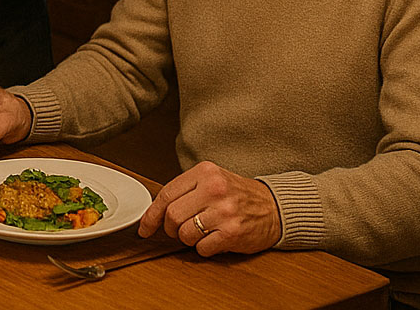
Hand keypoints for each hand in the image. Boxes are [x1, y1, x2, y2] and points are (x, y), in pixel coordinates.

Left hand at [137, 161, 281, 254]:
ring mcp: (224, 211)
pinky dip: (203, 248)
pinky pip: (202, 248)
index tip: (145, 227)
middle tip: (178, 230)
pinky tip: (214, 239)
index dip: (151, 215)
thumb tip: (154, 211)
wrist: (274, 207)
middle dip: (170, 228)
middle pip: (172, 216)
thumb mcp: (212, 180)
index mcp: (205, 172)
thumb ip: (185, 190)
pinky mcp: (233, 232)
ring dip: (188, 239)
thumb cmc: (238, 195)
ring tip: (201, 232)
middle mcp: (214, 189)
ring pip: (185, 233)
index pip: (166, 194)